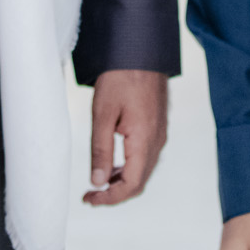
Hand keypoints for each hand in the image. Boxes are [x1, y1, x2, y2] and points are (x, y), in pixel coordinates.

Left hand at [84, 68, 167, 205]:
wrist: (140, 50)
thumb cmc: (120, 77)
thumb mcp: (102, 114)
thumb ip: (101, 150)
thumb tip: (97, 182)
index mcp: (144, 140)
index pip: (131, 185)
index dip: (110, 198)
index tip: (89, 199)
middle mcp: (157, 141)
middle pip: (139, 182)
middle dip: (114, 193)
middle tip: (89, 195)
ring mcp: (160, 133)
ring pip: (143, 170)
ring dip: (122, 181)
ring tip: (97, 180)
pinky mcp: (158, 126)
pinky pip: (146, 157)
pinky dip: (129, 167)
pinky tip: (113, 162)